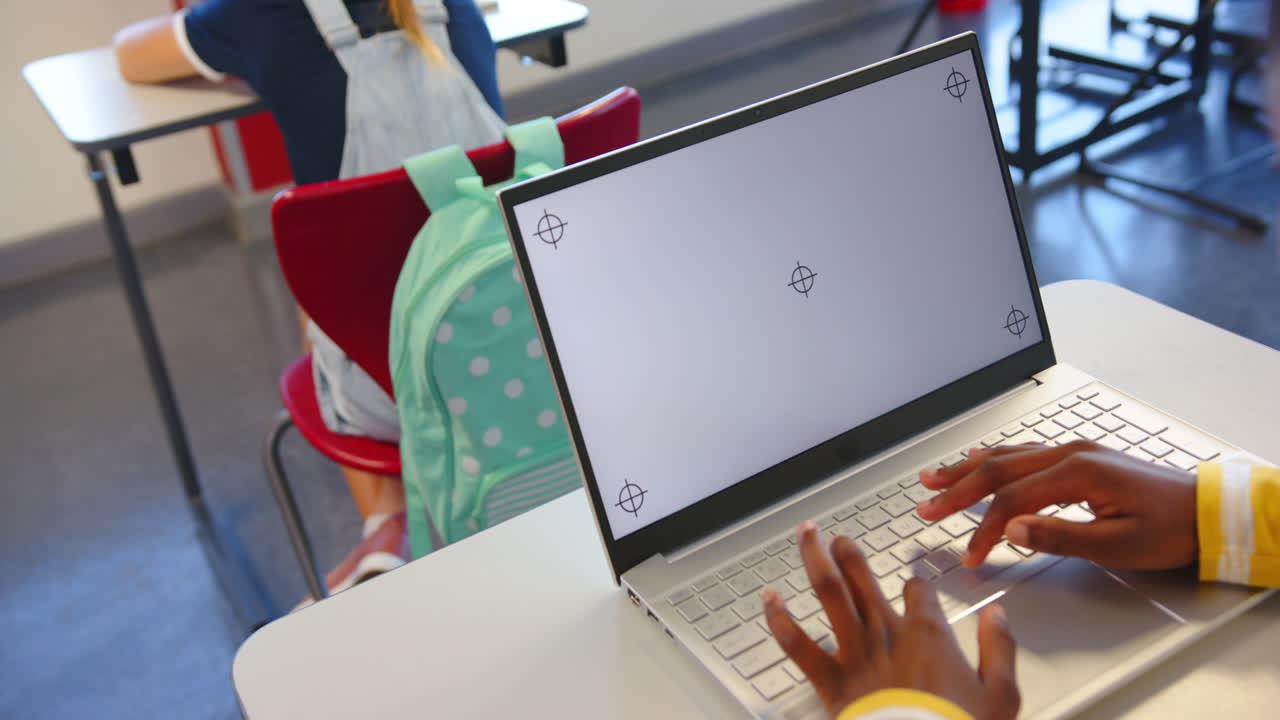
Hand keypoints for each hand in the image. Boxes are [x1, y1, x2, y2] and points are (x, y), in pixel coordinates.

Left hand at [763, 522, 1018, 719]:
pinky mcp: (831, 680)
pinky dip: (780, 620)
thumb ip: (999, 649)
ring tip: (807, 536)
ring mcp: (855, 654)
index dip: (916, 586)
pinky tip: (769, 599)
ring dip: (816, 559)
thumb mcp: (1002, 695)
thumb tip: (997, 618)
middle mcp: (887, 634)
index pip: (919, 591)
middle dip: (849, 553)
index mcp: (929, 634)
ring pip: (830, 593)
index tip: (914, 587)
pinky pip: (798, 645)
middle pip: (864, 579)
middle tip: (839, 539)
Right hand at [916, 441, 1197, 569]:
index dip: (983, 529)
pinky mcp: (1078, 456)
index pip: (1011, 500)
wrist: (1206, 511)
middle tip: (925, 506)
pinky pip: (1023, 452)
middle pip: (997, 469)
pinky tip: (976, 460)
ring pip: (1006, 455)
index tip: (969, 555)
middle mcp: (1069, 454)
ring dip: (966, 468)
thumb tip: (1012, 530)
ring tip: (933, 477)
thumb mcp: (1117, 545)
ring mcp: (1073, 451)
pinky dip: (992, 458)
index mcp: (1077, 473)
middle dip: (957, 490)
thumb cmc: (1170, 529)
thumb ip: (1059, 536)